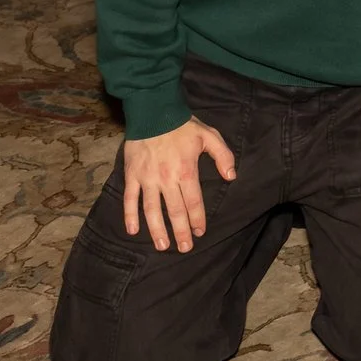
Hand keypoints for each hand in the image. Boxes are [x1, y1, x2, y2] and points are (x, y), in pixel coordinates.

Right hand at [120, 119, 237, 252]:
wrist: (153, 112)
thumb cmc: (183, 126)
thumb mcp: (210, 136)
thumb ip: (223, 156)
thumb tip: (231, 176)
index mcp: (186, 171)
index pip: (193, 202)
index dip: (197, 219)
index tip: (200, 232)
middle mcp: (166, 179)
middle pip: (174, 211)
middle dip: (180, 231)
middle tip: (185, 248)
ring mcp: (147, 179)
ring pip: (151, 210)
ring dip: (156, 230)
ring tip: (162, 246)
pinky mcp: (132, 176)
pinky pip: (130, 199)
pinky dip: (129, 216)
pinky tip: (132, 230)